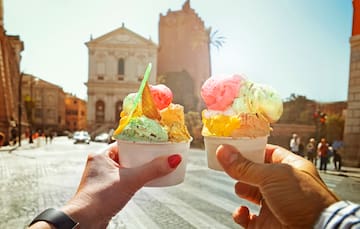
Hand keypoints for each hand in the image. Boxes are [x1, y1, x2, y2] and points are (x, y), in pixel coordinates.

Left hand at [56, 142, 180, 227]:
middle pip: (127, 155)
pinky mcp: (105, 190)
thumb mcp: (131, 180)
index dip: (139, 142)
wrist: (85, 222)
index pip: (124, 143)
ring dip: (138, 168)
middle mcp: (100, 165)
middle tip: (156, 155)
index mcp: (101, 155)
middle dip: (142, 156)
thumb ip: (153, 169)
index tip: (153, 142)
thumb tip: (173, 159)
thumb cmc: (99, 199)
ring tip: (152, 168)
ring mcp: (101, 178)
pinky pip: (123, 180)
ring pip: (125, 168)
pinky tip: (141, 182)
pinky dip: (133, 179)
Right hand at [216, 144, 338, 227]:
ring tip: (239, 188)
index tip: (234, 146)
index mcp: (290, 168)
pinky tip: (242, 212)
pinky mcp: (267, 224)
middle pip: (256, 172)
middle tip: (228, 165)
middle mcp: (282, 186)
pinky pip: (247, 218)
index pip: (268, 153)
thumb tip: (223, 151)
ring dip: (241, 189)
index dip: (251, 149)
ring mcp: (274, 205)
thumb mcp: (272, 176)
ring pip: (250, 193)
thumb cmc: (306, 201)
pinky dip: (241, 215)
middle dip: (242, 170)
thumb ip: (245, 166)